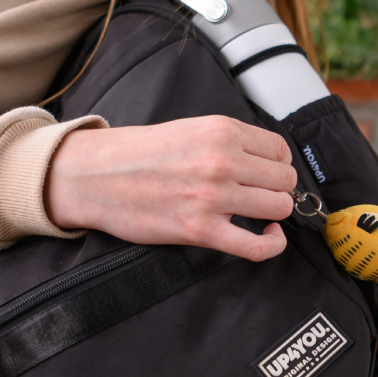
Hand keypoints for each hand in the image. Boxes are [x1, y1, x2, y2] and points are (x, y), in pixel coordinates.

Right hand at [45, 116, 296, 260]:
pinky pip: (257, 246)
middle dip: (276, 189)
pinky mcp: (201, 230)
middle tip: (257, 195)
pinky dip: (272, 245)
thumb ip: (229, 141)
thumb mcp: (190, 129)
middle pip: (284, 180)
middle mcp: (222, 160)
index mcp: (222, 131)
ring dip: (272, 214)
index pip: (280, 150)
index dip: (277, 165)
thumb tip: (269, 162)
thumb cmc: (138, 153)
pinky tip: (268, 236)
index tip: (265, 174)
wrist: (93, 176)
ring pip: (278, 208)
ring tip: (256, 214)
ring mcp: (213, 197)